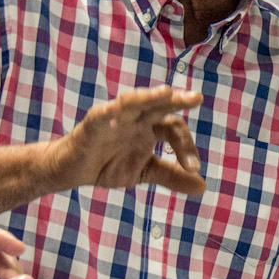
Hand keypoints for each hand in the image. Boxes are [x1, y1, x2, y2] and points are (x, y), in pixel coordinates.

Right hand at [47, 85, 206, 196]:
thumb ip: (172, 176)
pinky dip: (109, 112)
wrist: (74, 171)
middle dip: (177, 100)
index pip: (174, 128)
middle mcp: (136, 118)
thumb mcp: (145, 172)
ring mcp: (115, 118)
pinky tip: (117, 111)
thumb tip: (203, 186)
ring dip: (148, 96)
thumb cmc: (110, 164)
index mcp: (151, 127)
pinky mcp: (92, 124)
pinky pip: (101, 115)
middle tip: (197, 98)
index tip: (194, 168)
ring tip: (165, 92)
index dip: (186, 147)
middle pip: (159, 105)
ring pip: (133, 102)